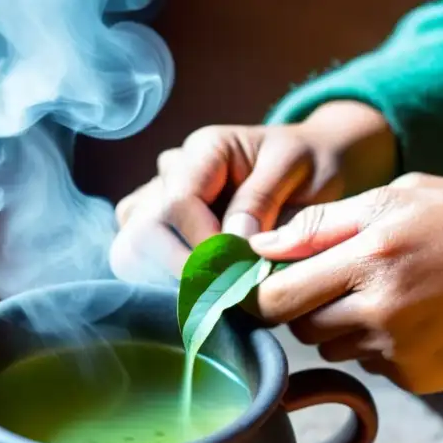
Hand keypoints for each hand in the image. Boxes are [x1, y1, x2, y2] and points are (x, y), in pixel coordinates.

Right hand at [109, 100, 396, 285]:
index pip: (178, 204)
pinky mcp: (155, 229)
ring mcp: (157, 201)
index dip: (204, 247)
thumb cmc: (310, 167)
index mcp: (205, 149)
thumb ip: (262, 201)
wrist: (311, 169)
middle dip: (183, 270)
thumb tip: (231, 243)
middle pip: (143, 231)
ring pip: (130, 249)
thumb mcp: (300, 172)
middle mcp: (171, 172)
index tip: (240, 274)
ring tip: (215, 291)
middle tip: (228, 293)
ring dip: (168, 279)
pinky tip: (201, 289)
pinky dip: (163, 282)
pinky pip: (135, 261)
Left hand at [249, 173, 442, 393]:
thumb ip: (325, 223)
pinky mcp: (414, 378)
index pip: (276, 297)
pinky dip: (378, 346)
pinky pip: (369, 365)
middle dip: (303, 308)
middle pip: (297, 327)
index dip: (262, 294)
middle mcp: (377, 309)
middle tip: (338, 282)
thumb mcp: (406, 194)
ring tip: (389, 295)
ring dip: (342, 326)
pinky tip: (417, 320)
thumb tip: (261, 249)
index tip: (269, 284)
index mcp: (369, 255)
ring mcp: (396, 350)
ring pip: (331, 347)